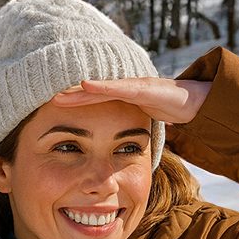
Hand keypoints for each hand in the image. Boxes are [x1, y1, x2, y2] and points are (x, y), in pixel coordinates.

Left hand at [51, 77, 209, 124]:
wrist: (197, 102)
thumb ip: (126, 132)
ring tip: (56, 96)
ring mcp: (133, 86)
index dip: (71, 107)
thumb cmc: (170, 111)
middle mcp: (123, 90)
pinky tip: (84, 85)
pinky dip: (101, 87)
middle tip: (42, 101)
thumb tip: (114, 153)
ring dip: (77, 92)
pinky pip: (119, 88)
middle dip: (67, 98)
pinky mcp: (143, 87)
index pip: (91, 104)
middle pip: (89, 95)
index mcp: (120, 101)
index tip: (49, 113)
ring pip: (99, 89)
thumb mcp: (141, 125)